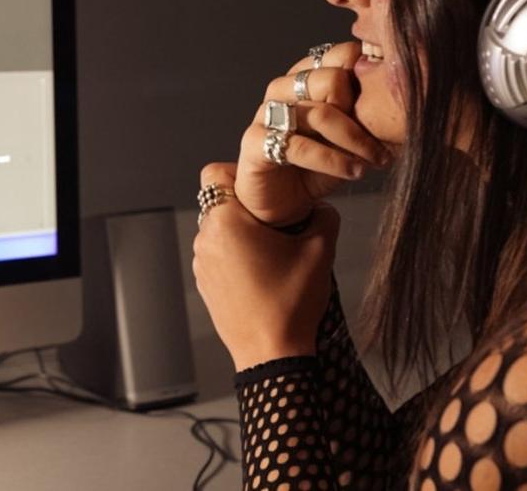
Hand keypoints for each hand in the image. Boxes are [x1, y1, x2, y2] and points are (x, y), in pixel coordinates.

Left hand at [192, 164, 339, 369]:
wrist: (272, 355)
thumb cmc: (291, 303)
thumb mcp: (320, 251)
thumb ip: (324, 216)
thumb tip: (322, 205)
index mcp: (226, 221)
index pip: (216, 173)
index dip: (240, 172)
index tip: (266, 186)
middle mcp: (205, 239)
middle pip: (218, 201)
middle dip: (246, 203)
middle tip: (277, 215)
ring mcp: (201, 263)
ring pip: (218, 229)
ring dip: (241, 230)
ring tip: (273, 246)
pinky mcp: (205, 283)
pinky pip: (217, 254)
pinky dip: (236, 254)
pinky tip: (263, 269)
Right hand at [235, 41, 389, 226]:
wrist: (283, 204)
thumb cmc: (319, 167)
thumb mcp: (352, 139)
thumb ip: (372, 118)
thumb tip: (416, 104)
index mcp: (306, 78)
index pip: (341, 54)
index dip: (369, 74)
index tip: (390, 102)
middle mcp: (283, 89)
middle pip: (331, 78)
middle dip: (364, 112)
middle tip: (383, 137)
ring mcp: (266, 113)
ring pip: (319, 112)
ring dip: (355, 140)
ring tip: (376, 160)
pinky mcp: (255, 142)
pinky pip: (298, 145)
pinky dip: (333, 160)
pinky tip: (354, 172)